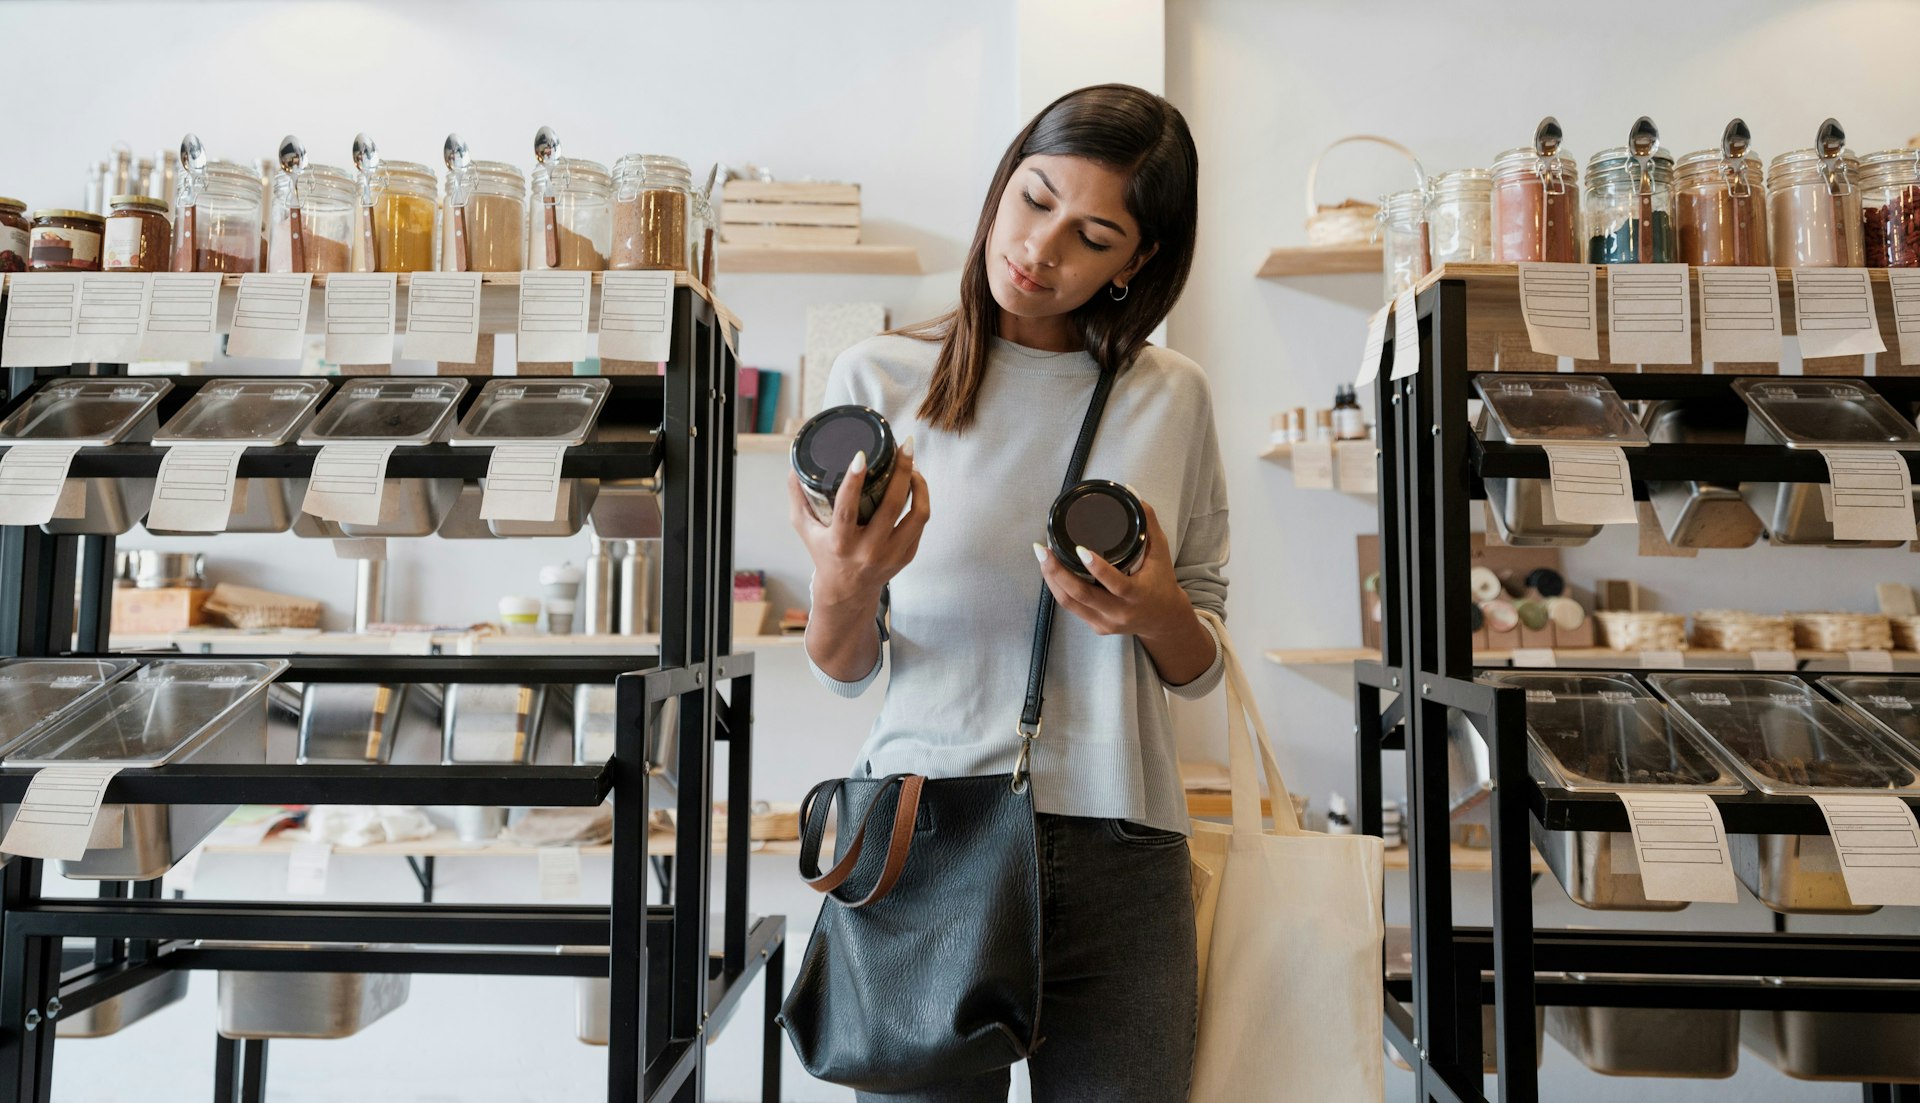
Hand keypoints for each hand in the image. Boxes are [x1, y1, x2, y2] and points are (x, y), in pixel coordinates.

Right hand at [787, 435, 930, 611]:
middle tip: (904, 446)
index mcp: (841, 544)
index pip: (847, 510)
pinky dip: (921, 500)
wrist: (847, 591)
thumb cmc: (824, 553)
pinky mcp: (906, 556)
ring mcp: (891, 555)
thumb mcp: (805, 529)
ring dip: (919, 485)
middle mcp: (868, 551)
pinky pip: (920, 523)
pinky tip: (914, 485)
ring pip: (918, 515)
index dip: (854, 482)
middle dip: (902, 471)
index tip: (861, 455)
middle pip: (892, 507)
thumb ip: (799, 498)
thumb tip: (794, 466)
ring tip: (912, 465)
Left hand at [1034, 496, 1215, 685]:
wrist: (1164, 620)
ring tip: (1042, 556)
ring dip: (1052, 579)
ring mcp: (1105, 622)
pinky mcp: (1096, 626)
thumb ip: (1148, 523)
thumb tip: (1132, 492)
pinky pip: (1071, 607)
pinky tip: (1050, 572)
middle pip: (1081, 595)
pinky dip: (1058, 588)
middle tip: (1043, 549)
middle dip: (1058, 571)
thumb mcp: (1160, 552)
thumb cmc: (1162, 582)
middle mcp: (1119, 612)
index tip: (1079, 549)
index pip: (1115, 583)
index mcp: (1137, 595)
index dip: (1096, 568)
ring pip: (1070, 603)